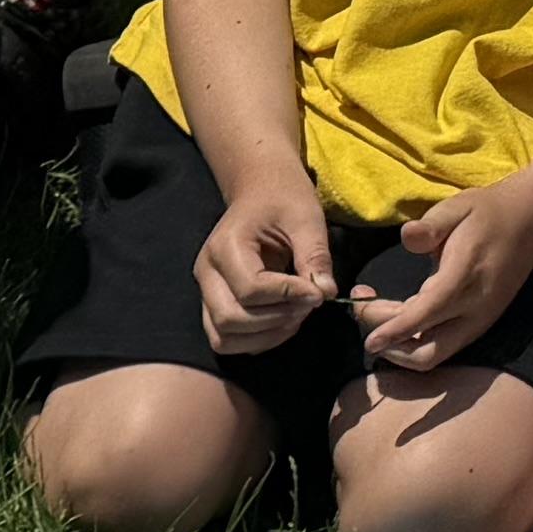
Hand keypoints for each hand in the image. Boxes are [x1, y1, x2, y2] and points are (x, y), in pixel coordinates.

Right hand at [192, 174, 331, 355]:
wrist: (260, 190)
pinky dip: (255, 341)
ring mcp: (206, 292)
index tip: (318, 292)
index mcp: (225, 247)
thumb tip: (326, 293)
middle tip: (307, 306)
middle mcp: (206, 273)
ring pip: (224, 337)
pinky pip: (226, 339)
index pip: (250, 290)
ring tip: (295, 317)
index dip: (288, 296)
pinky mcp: (213, 305)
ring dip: (264, 337)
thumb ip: (315, 256)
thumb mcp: (306, 218)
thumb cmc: (283, 198)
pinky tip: (281, 323)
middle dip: (274, 321)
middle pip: (230, 319)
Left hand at [355, 183, 532, 374]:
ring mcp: (478, 322)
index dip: (397, 330)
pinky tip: (395, 315)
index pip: (428, 313)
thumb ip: (431, 224)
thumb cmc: (486, 214)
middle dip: (389, 343)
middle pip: (427, 351)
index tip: (369, 341)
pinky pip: (440, 347)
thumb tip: (408, 236)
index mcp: (466, 275)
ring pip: (432, 355)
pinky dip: (413, 341)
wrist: (531, 225)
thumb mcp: (458, 208)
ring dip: (398, 346)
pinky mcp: (477, 328)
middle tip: (361, 309)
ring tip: (375, 311)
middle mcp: (475, 308)